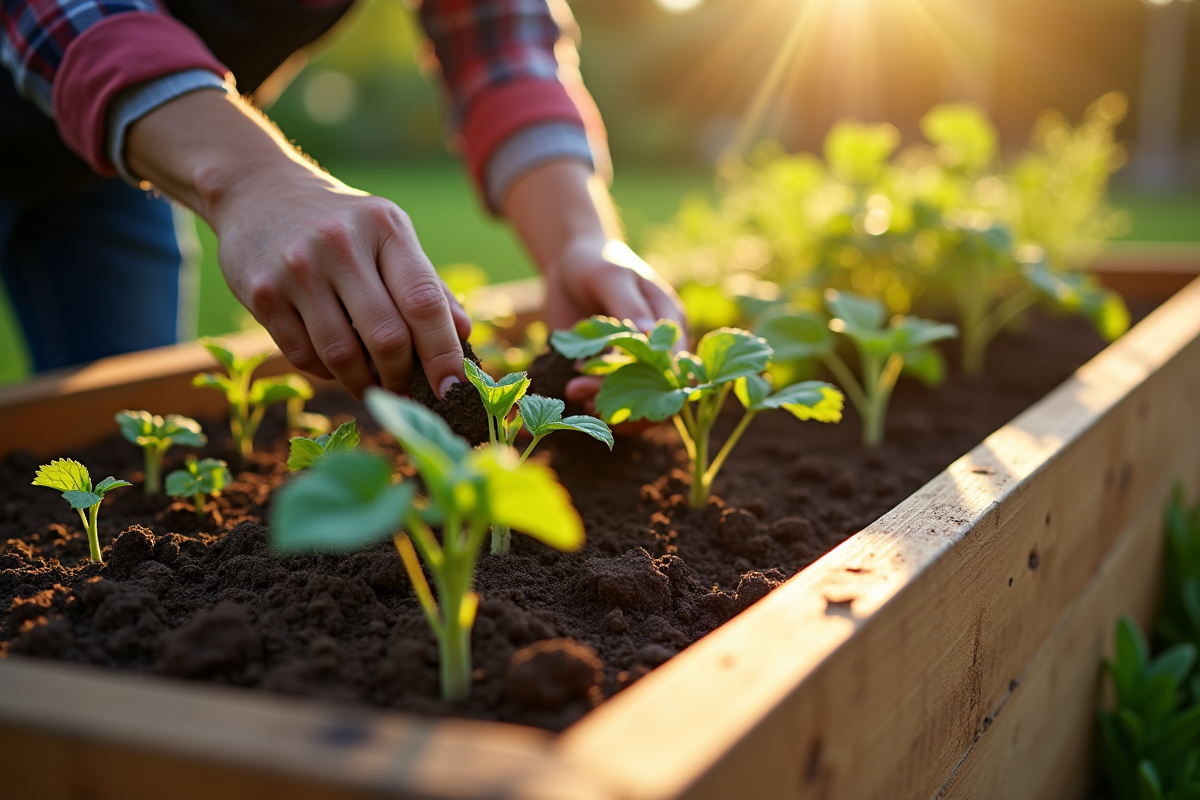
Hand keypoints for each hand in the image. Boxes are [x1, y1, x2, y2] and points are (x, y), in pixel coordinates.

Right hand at [126, 90, 469, 399]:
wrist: (258, 191)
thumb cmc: (343, 224)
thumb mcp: (389, 235)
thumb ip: (427, 283)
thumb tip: (464, 335)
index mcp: (385, 228)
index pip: (424, 301)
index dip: (442, 352)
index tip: (452, 387)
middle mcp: (341, 245)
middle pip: (386, 336)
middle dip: (402, 377)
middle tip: (407, 392)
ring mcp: (298, 269)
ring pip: (342, 354)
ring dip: (364, 384)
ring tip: (375, 388)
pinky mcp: (262, 293)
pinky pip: (303, 355)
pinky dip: (326, 372)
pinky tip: (335, 367)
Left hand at [544, 238, 686, 412]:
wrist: (569, 266)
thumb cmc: (595, 263)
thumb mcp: (611, 278)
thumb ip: (628, 306)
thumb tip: (649, 335)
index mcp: (670, 322)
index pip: (673, 364)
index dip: (650, 381)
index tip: (613, 382)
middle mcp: (660, 348)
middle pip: (656, 389)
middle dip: (622, 397)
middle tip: (577, 389)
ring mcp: (636, 362)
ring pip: (637, 400)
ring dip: (608, 404)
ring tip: (573, 392)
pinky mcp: (611, 371)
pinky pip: (613, 397)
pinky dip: (595, 401)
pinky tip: (575, 394)